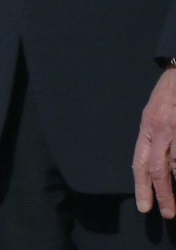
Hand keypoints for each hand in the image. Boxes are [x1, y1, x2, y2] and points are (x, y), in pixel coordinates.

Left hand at [133, 66, 175, 216]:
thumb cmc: (167, 95)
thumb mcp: (152, 113)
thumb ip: (154, 138)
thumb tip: (153, 169)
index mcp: (148, 126)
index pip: (140, 161)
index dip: (141, 186)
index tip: (145, 207)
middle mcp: (161, 128)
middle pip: (159, 168)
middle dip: (163, 194)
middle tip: (169, 214)